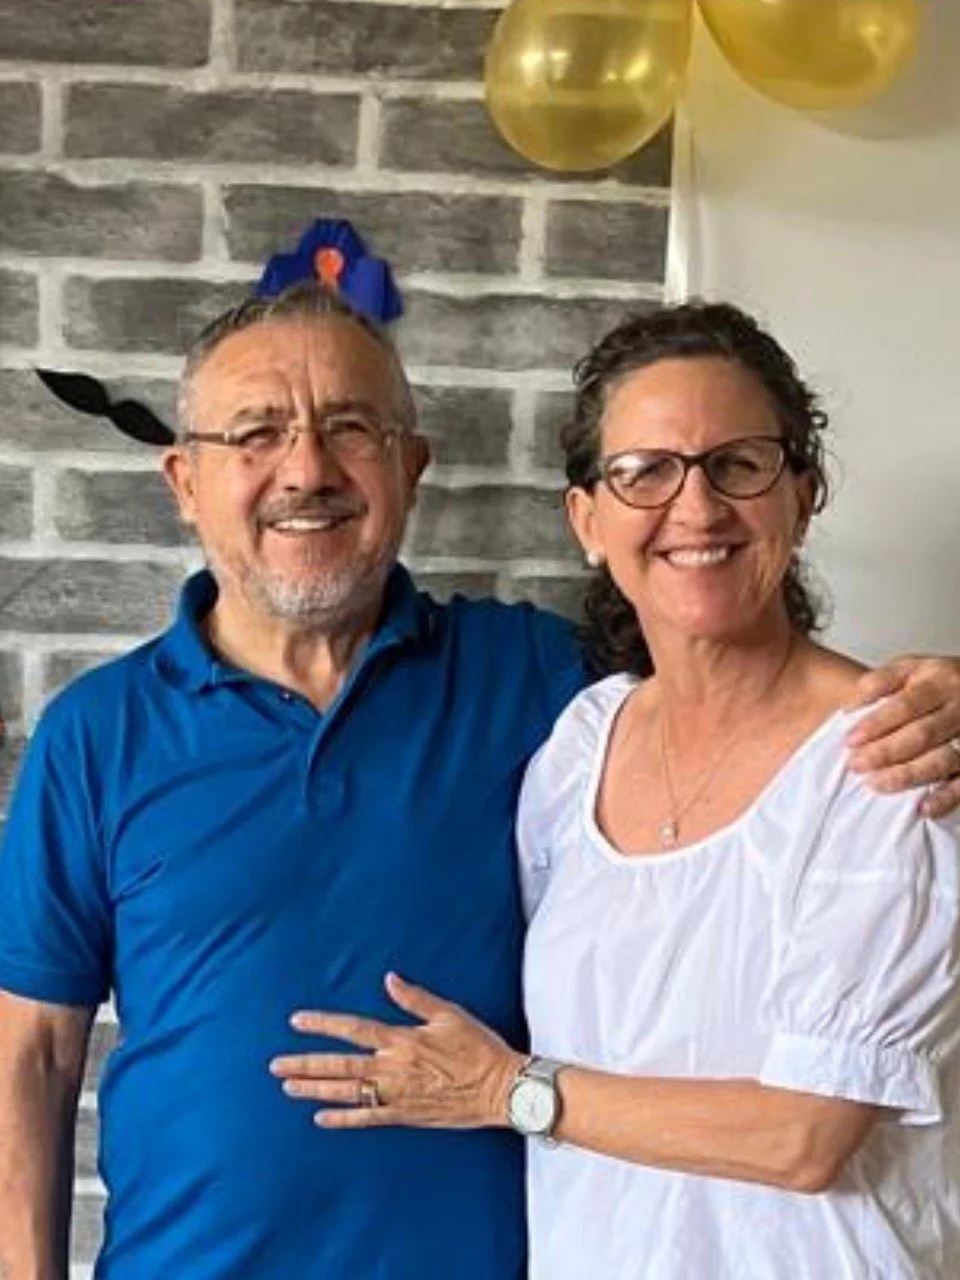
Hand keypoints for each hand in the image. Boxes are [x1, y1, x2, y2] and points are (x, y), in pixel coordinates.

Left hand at [270, 973, 524, 1130]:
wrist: (500, 1089)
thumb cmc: (478, 1048)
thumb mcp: (450, 1014)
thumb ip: (416, 998)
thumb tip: (390, 978)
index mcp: (402, 1040)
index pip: (353, 1030)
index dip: (323, 1024)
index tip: (297, 1021)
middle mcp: (393, 1068)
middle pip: (340, 1065)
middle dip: (306, 1064)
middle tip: (276, 1065)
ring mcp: (396, 1095)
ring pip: (346, 1092)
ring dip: (315, 1089)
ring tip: (288, 1086)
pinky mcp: (404, 1115)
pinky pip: (366, 1118)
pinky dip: (342, 1118)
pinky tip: (320, 1117)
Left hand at [846, 655, 959, 818]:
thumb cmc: (939, 682)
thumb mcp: (911, 668)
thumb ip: (880, 681)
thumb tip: (849, 707)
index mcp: (939, 682)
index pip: (905, 706)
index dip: (877, 724)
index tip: (850, 740)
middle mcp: (959, 709)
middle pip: (922, 734)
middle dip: (886, 752)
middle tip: (856, 765)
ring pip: (942, 760)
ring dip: (908, 775)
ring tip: (876, 784)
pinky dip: (947, 797)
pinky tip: (924, 808)